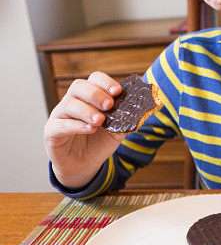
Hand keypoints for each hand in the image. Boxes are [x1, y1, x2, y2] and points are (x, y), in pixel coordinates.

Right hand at [44, 72, 124, 189]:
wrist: (84, 165)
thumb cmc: (99, 143)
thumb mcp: (117, 130)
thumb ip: (127, 119)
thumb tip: (143, 110)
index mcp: (88, 97)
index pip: (94, 79)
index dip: (105, 82)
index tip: (118, 91)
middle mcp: (71, 102)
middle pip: (78, 86)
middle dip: (96, 94)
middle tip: (109, 105)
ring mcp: (59, 116)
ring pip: (69, 104)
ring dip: (87, 110)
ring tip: (100, 120)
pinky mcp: (51, 132)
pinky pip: (60, 125)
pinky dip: (76, 125)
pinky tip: (90, 129)